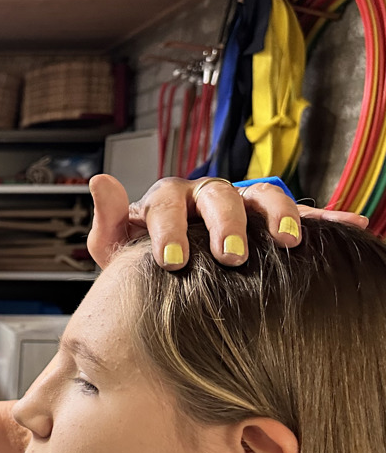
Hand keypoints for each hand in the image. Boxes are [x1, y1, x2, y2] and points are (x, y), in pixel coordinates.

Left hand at [87, 174, 369, 269]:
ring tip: (288, 243)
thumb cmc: (140, 260)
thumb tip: (100, 179)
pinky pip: (301, 213)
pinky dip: (325, 217)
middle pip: (219, 195)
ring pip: (262, 195)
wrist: (167, 274)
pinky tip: (352, 225)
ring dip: (278, 214)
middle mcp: (205, 194)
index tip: (172, 262)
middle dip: (226, 224)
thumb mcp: (117, 247)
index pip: (167, 201)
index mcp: (168, 198)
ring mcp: (240, 204)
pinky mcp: (268, 220)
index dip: (169, 228)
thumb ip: (110, 220)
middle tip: (230, 257)